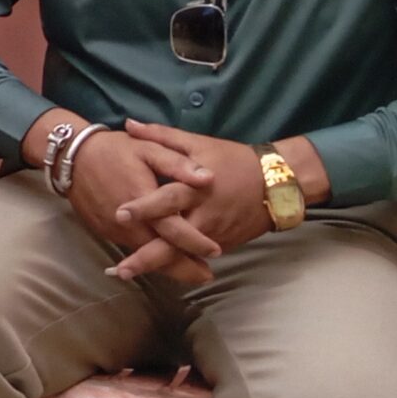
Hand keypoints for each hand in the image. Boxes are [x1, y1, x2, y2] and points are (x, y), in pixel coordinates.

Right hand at [65, 129, 218, 284]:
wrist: (73, 157)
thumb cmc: (115, 150)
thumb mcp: (149, 148)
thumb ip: (179, 164)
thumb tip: (209, 178)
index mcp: (144, 201)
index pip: (174, 231)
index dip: (196, 243)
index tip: (217, 251)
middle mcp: (128, 223)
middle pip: (160, 254)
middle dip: (184, 268)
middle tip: (206, 276)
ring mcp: (114, 231)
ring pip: (144, 255)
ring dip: (167, 265)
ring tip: (190, 271)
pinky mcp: (104, 232)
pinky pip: (131, 248)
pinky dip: (148, 255)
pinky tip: (160, 256)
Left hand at [105, 124, 278, 279]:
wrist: (277, 184)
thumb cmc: (233, 160)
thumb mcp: (198, 143)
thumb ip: (161, 135)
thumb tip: (128, 124)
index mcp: (196, 188)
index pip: (168, 200)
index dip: (145, 208)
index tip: (119, 214)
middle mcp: (204, 216)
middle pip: (174, 240)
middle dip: (147, 256)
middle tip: (121, 269)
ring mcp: (214, 234)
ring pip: (183, 254)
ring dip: (157, 266)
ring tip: (127, 273)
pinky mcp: (222, 244)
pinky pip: (194, 256)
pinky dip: (175, 264)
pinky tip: (151, 271)